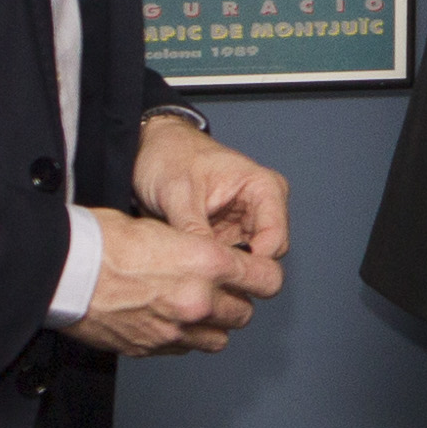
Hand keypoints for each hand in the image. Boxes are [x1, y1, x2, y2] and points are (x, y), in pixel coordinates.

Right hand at [72, 206, 282, 356]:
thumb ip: (195, 248)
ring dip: (213, 324)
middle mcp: (199, 301)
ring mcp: (176, 330)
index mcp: (207, 263)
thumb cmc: (104, 241)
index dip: (263, 275)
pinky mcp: (151, 348)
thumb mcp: (162, 228)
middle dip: (236, 301)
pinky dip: (183, 338)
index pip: (267, 279)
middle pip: (244, 313)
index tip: (256, 272)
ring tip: (194, 307)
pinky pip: (184, 349)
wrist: (62, 272)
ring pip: (218, 338)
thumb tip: (207, 256)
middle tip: (219, 288)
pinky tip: (166, 319)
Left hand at [134, 109, 289, 261]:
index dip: (253, 262)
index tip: (221, 273)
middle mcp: (262, 207)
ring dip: (224, 269)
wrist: (151, 150)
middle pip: (266, 255)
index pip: (275, 238)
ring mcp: (246, 223)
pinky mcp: (228, 236)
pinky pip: (229, 261)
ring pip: (248, 263)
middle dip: (238, 269)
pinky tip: (193, 267)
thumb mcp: (178, 193)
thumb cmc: (170, 156)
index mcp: (263, 187)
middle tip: (205, 277)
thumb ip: (194, 229)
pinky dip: (214, 267)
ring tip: (194, 271)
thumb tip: (203, 265)